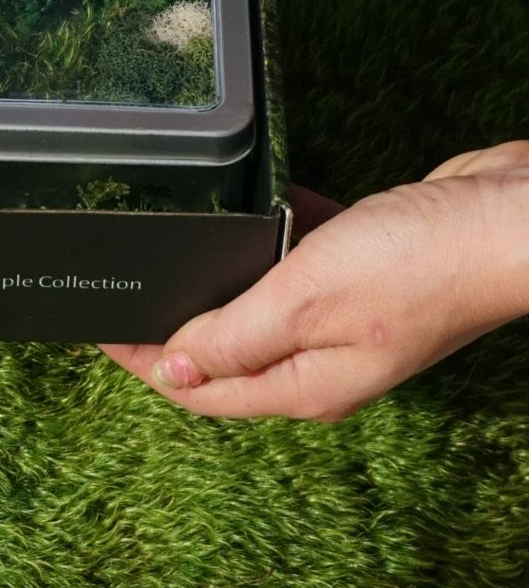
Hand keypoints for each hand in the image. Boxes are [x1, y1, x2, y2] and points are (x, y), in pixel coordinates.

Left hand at [100, 142, 528, 421]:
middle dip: (174, 325)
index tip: (99, 329)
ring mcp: (348, 313)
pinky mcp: (368, 265)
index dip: (144, 360)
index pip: (201, 386)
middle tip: (129, 288)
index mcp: (304, 382)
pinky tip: (261, 202)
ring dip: (226, 276)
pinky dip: (278, 231)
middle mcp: (323, 358)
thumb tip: (169, 367)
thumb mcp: (306, 299)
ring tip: (178, 246)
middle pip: (227, 349)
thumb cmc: (416, 265)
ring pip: (265, 301)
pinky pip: (306, 253)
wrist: (507, 221)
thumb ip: (234, 334)